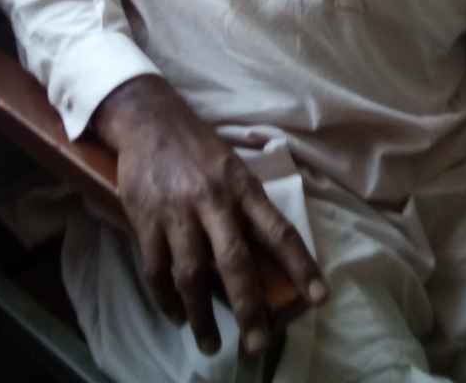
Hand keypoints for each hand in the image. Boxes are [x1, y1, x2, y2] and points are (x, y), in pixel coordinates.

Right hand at [93, 75, 327, 356]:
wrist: (150, 120)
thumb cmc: (199, 148)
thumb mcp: (233, 166)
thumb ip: (248, 206)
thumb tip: (269, 257)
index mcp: (242, 186)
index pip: (278, 230)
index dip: (301, 264)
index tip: (319, 297)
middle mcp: (213, 200)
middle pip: (235, 262)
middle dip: (249, 308)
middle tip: (258, 344)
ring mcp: (177, 212)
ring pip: (191, 275)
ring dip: (202, 316)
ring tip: (211, 344)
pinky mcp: (146, 220)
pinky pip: (156, 270)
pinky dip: (166, 300)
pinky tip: (178, 316)